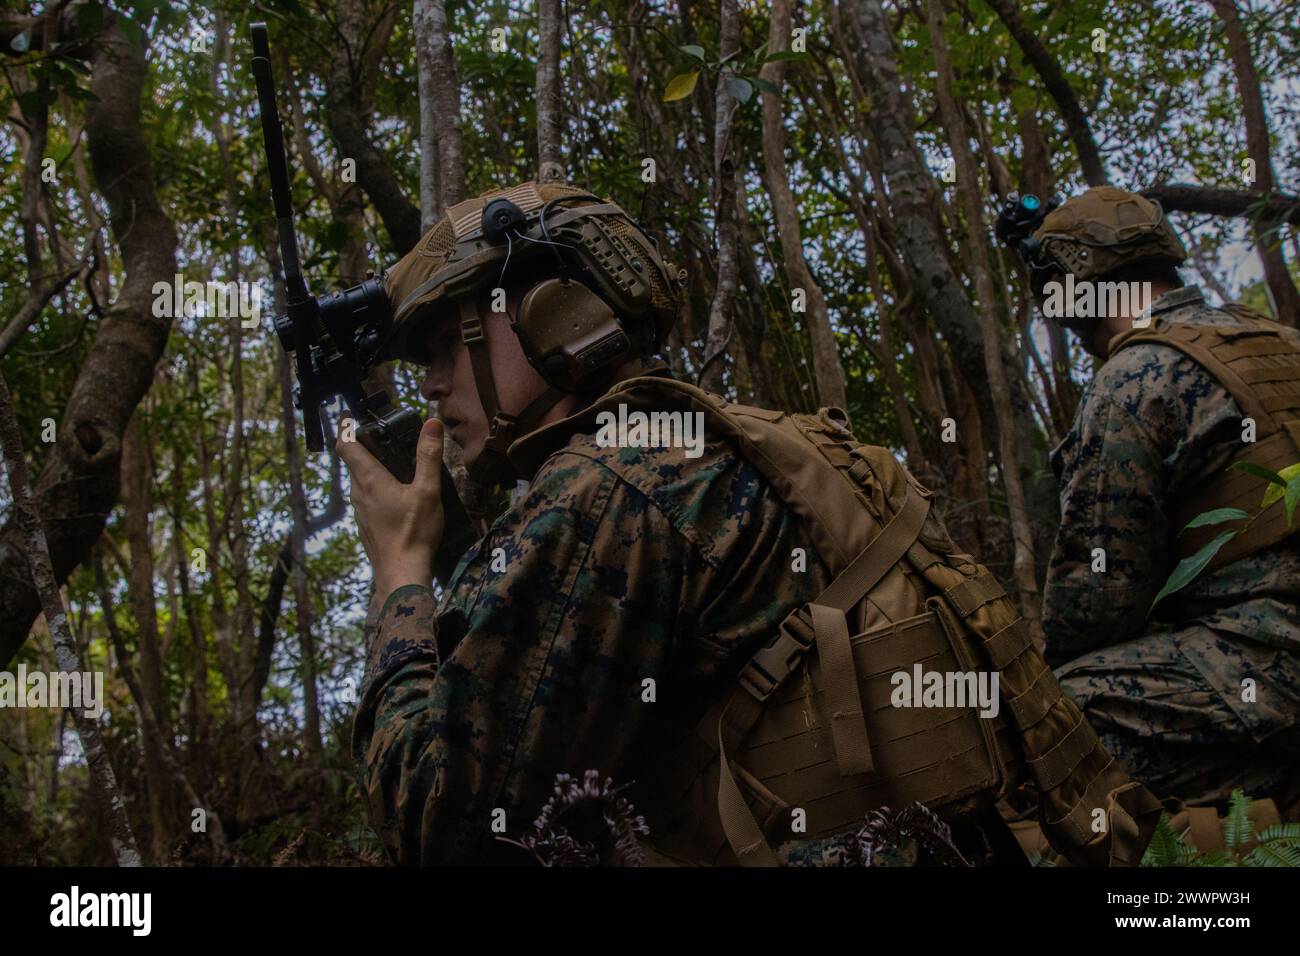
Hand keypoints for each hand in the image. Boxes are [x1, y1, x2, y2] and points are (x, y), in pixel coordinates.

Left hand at [337, 417, 445, 598]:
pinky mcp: (366, 526)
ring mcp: (360, 512)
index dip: (345, 427)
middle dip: (364, 446)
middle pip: (353, 462)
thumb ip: (428, 456)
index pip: (345, 445)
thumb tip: (432, 423)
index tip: (348, 414)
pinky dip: (376, 489)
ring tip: (393, 464)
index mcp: (369, 479)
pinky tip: (396, 497)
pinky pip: (367, 500)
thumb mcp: (427, 491)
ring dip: (371, 469)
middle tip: (383, 435)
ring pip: (360, 482)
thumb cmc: (414, 532)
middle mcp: (358, 493)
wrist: (402, 574)